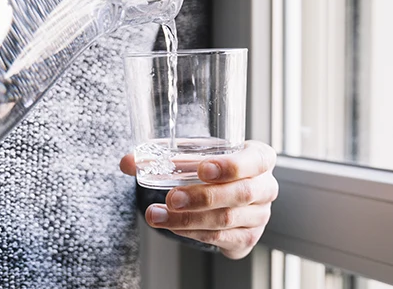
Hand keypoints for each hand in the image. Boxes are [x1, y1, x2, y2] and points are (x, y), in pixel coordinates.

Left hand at [120, 141, 278, 259]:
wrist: (228, 195)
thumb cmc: (215, 169)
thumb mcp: (195, 155)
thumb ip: (163, 156)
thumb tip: (126, 162)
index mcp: (260, 158)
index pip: (255, 161)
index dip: (230, 166)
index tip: (203, 169)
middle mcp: (266, 187)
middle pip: (239, 194)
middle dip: (202, 196)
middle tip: (172, 197)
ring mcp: (259, 215)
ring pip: (226, 219)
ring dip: (188, 219)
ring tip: (158, 214)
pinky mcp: (247, 237)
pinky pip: (220, 237)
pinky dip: (193, 232)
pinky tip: (172, 226)